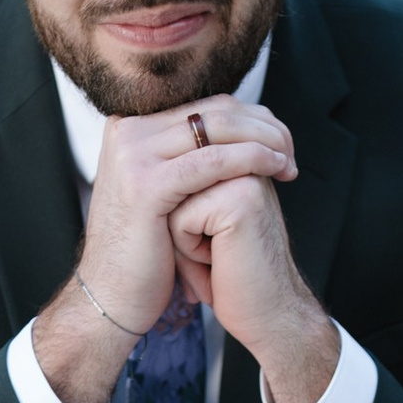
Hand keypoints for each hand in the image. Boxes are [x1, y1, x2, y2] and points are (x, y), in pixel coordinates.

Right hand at [32, 94, 295, 402]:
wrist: (112, 297)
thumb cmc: (146, 252)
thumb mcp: (163, 192)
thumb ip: (187, 157)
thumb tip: (236, 130)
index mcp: (132, 128)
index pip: (207, 105)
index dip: (252, 118)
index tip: (281, 142)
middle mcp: (127, 132)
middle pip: (214, 110)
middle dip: (263, 126)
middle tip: (291, 151)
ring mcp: (132, 155)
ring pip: (216, 128)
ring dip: (264, 140)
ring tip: (288, 163)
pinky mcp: (146, 184)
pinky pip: (212, 161)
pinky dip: (251, 158)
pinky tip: (274, 168)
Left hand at [168, 131, 339, 402]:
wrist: (269, 317)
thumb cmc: (234, 280)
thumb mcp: (205, 228)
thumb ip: (186, 195)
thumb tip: (142, 178)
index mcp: (236, 166)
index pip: (174, 180)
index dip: (180, 223)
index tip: (215, 247)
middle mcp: (243, 164)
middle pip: (170, 186)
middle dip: (179, 231)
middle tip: (215, 258)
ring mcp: (244, 177)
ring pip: (171, 200)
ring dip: (183, 242)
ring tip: (216, 261)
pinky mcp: (238, 201)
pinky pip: (179, 220)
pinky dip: (189, 252)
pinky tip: (220, 264)